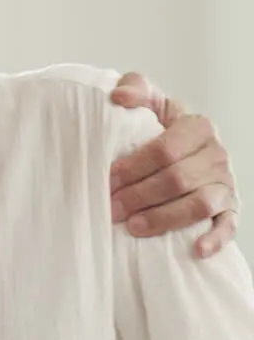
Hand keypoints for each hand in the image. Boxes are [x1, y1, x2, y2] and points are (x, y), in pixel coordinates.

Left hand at [109, 72, 238, 257]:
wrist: (188, 146)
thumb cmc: (162, 127)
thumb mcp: (152, 103)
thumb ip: (137, 89)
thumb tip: (118, 97)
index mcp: (198, 127)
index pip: (164, 150)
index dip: (134, 167)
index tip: (107, 179)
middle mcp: (217, 155)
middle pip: (177, 179)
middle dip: (140, 196)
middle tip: (111, 208)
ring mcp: (226, 183)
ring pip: (199, 204)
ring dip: (164, 218)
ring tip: (133, 227)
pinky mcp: (231, 208)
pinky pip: (229, 226)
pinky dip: (215, 239)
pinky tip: (196, 250)